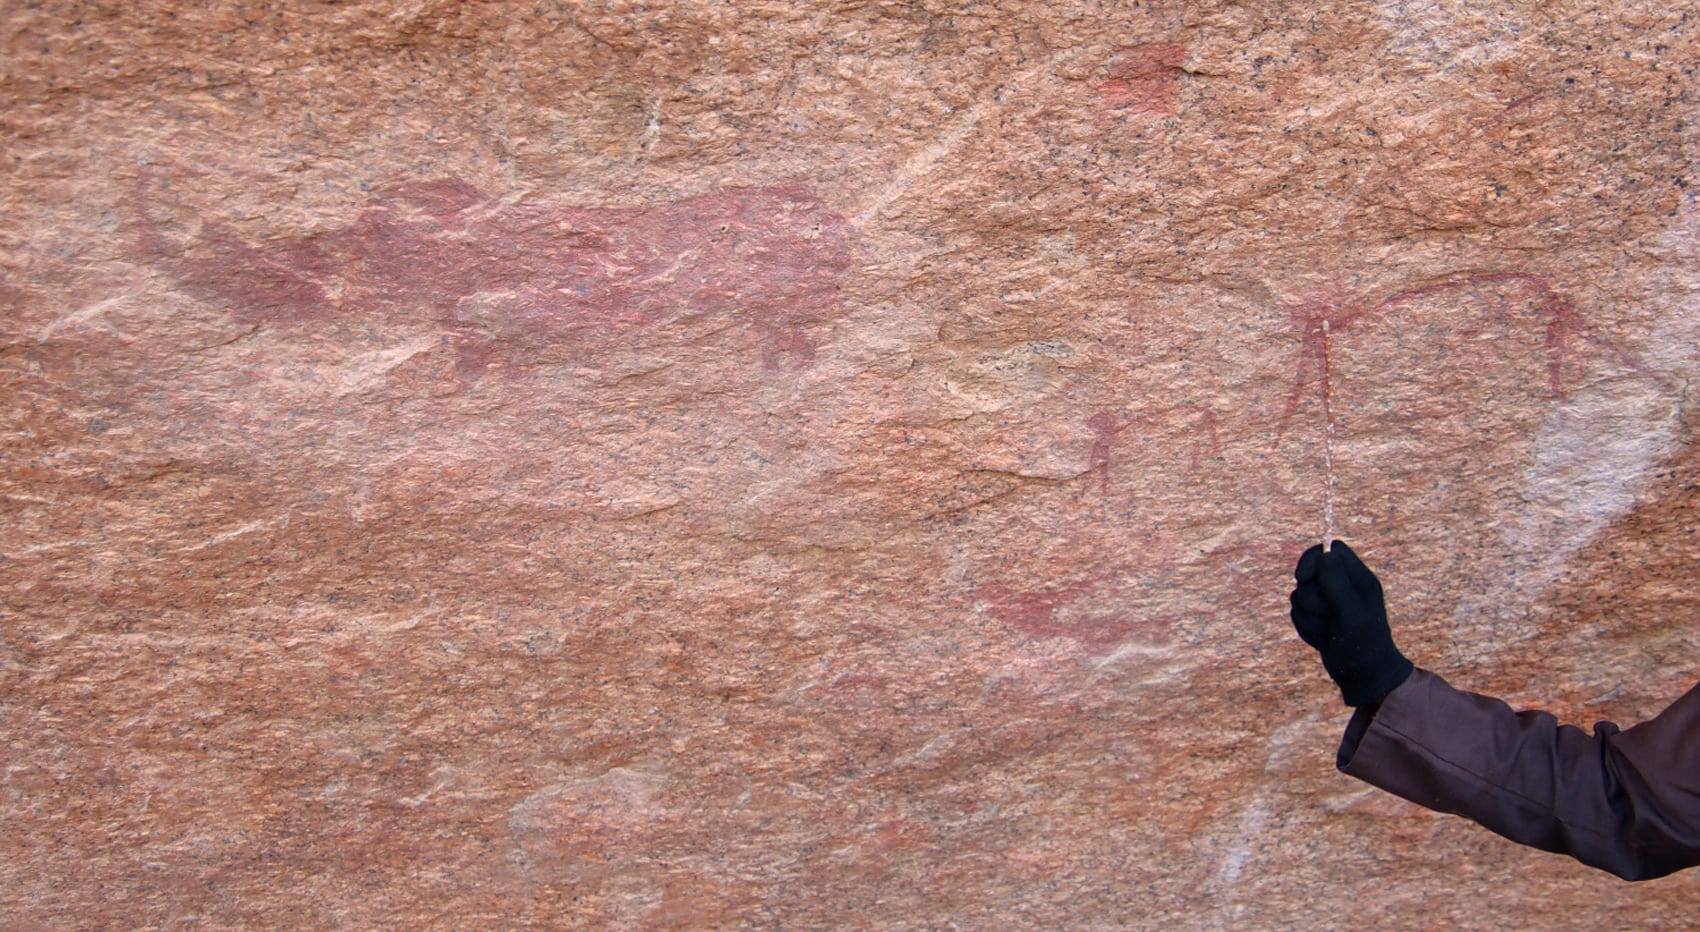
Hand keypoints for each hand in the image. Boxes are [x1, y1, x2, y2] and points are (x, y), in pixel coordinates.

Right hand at [1290, 541, 1413, 705]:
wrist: (1363, 676)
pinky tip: (1323, 639)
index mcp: (1359, 578)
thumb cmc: (1363, 645)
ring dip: (1309, 617)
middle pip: (1309, 575)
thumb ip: (1337, 583)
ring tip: (1328, 632)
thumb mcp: (1352, 613)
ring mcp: (1329, 601)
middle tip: (1328, 616)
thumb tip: (1325, 554)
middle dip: (1311, 598)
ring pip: (1299, 596)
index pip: (1329, 550)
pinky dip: (1306, 628)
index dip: (1311, 559)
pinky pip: (1297, 613)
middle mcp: (1344, 586)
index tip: (1302, 577)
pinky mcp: (1318, 616)